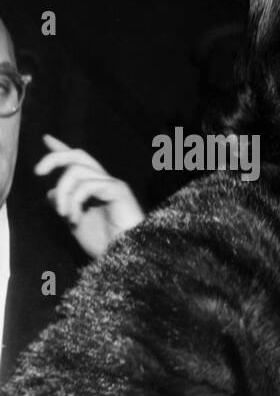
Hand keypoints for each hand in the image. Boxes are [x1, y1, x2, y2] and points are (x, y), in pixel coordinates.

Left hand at [35, 135, 144, 258]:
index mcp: (95, 189)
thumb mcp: (75, 223)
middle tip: (38, 172)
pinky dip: (75, 200)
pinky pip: (87, 185)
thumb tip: (51, 192)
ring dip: (63, 193)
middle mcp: (104, 183)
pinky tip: (74, 218)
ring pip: (76, 171)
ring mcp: (112, 185)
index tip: (47, 138)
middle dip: (54, 158)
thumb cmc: (105, 244)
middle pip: (78, 156)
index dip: (61, 150)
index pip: (77, 163)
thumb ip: (64, 206)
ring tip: (65, 215)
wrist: (125, 257)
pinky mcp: (118, 190)